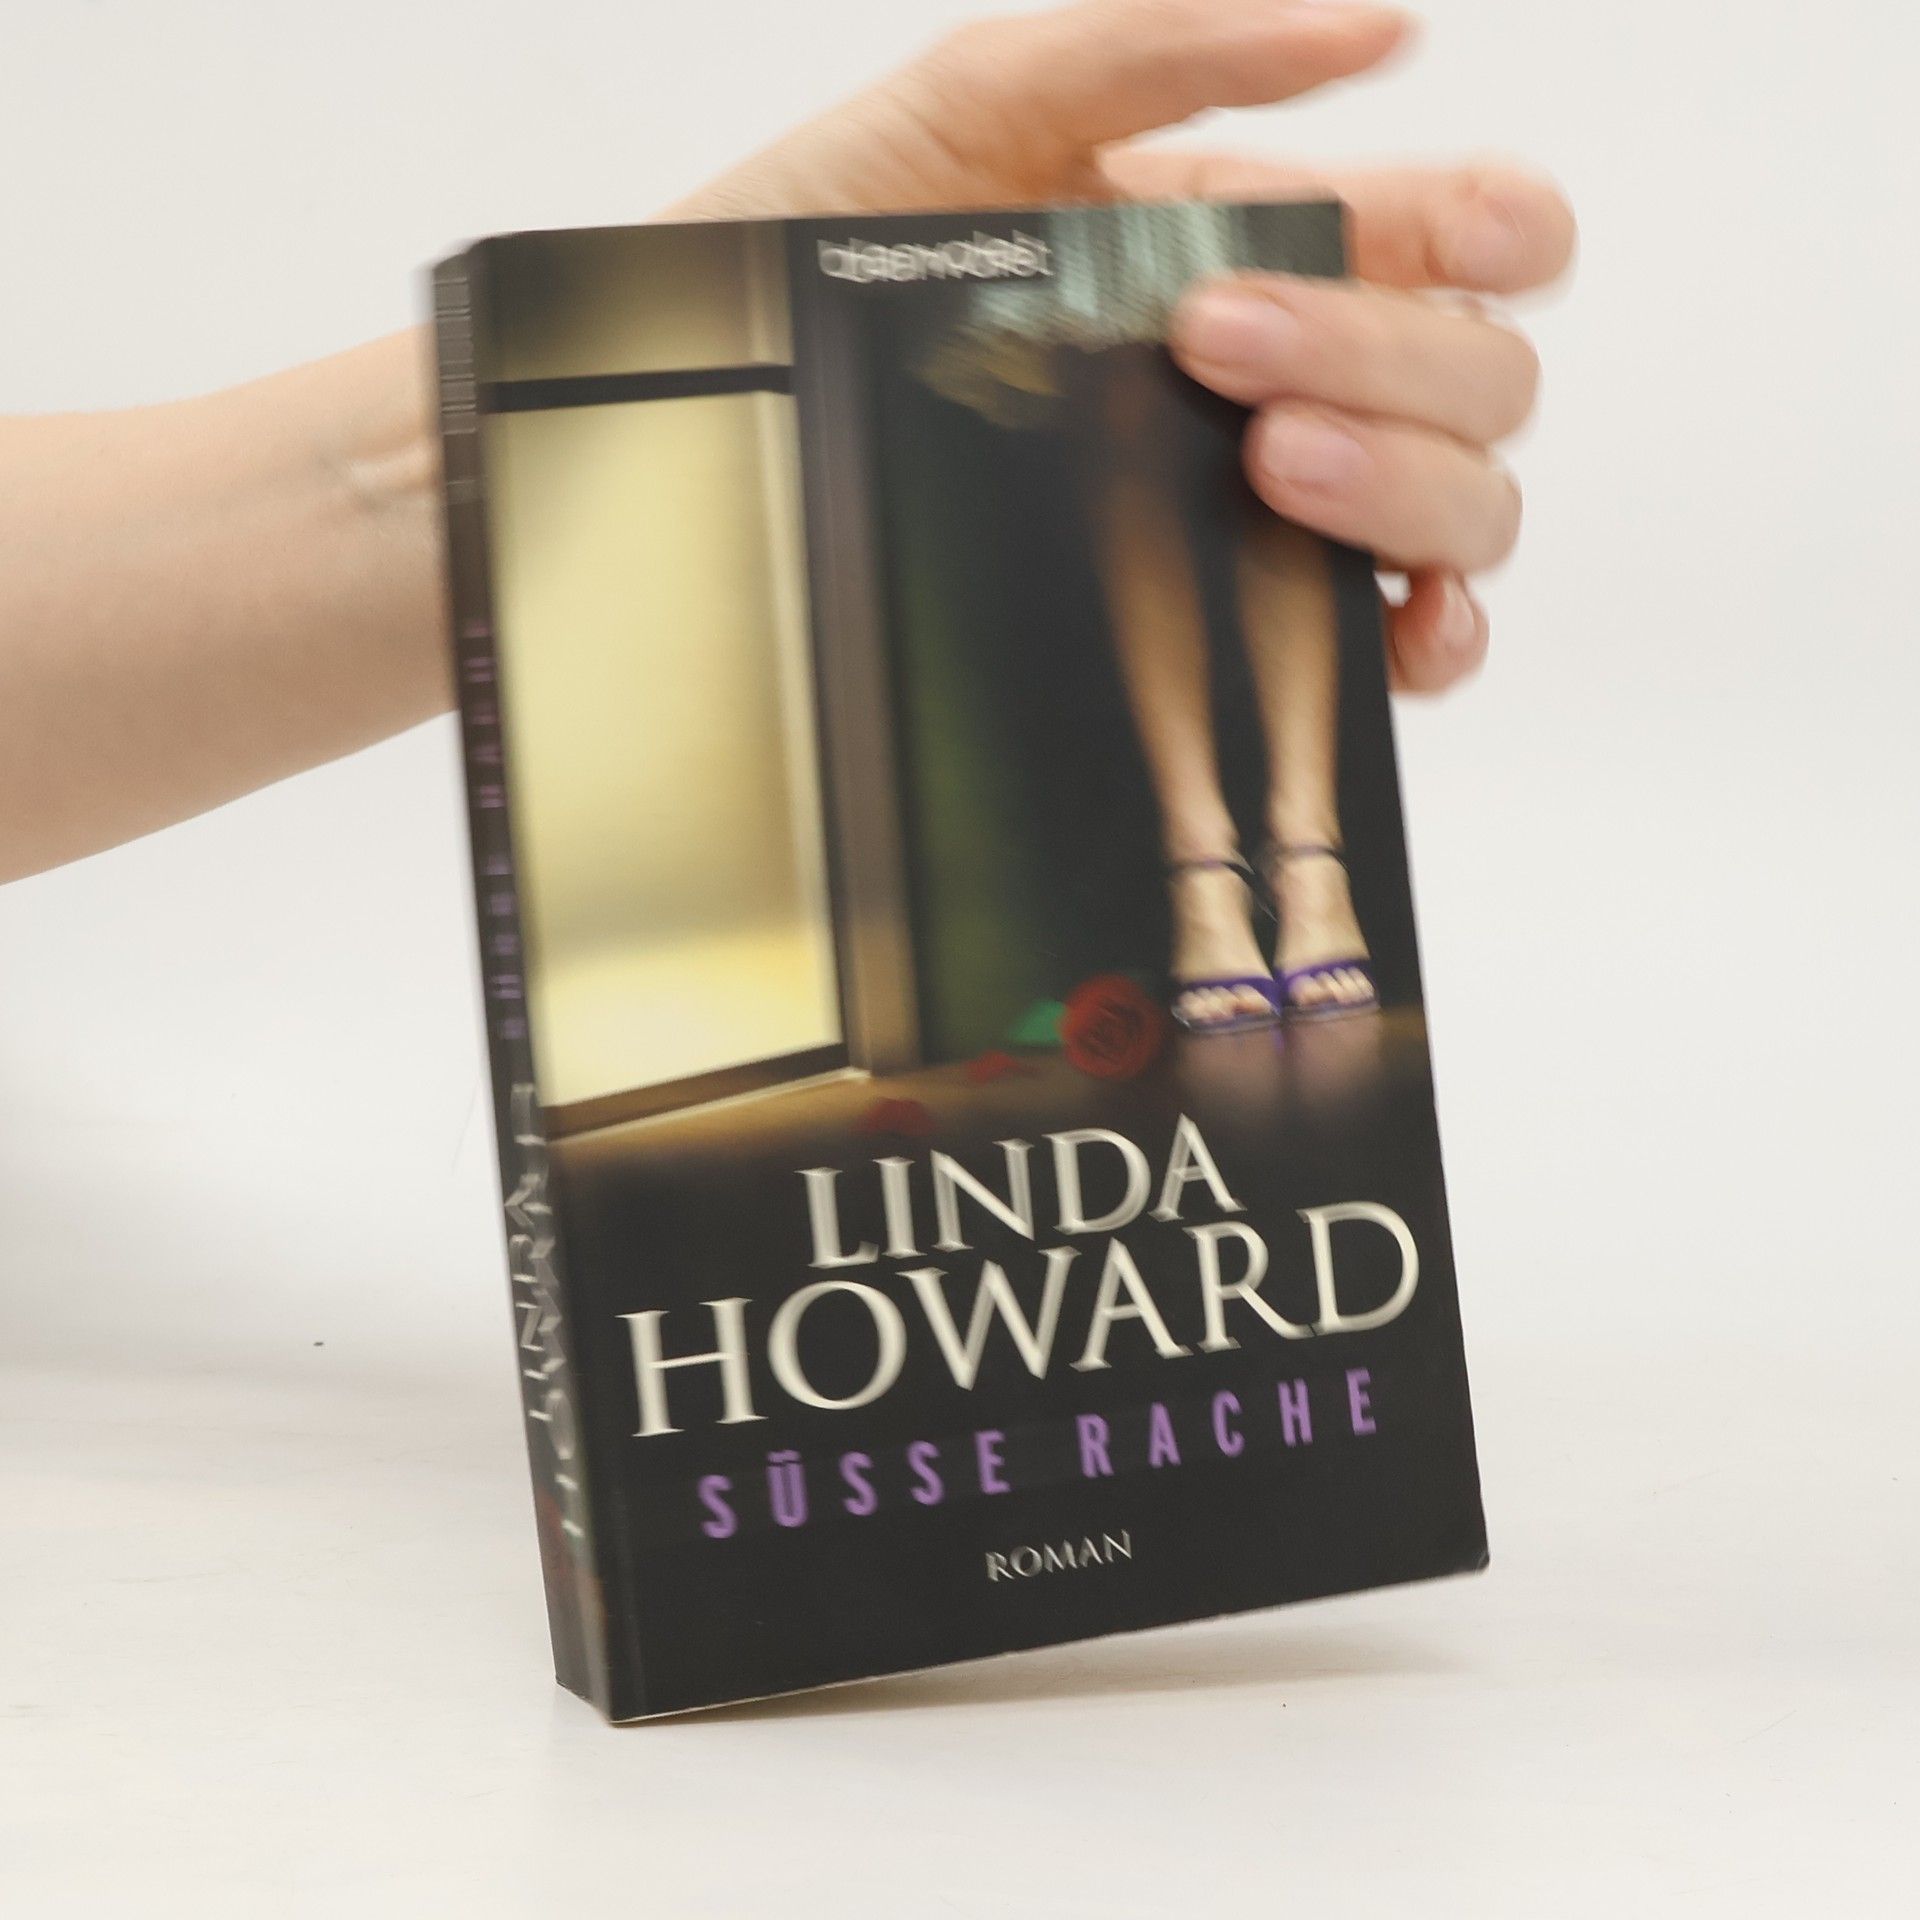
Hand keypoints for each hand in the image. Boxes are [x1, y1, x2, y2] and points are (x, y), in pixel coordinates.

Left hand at [670, 0, 1572, 693]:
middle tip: (1228, 348)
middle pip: (1477, 373)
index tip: (1445, 231)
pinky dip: (1430, 636)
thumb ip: (1162, 44)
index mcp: (1252, 235)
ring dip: (1407, 484)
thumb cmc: (818, 255)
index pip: (1463, 233)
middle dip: (1389, 351)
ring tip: (1268, 467)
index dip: (1499, 228)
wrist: (699, 408)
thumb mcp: (978, 108)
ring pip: (1460, 506)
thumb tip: (1376, 31)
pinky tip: (1385, 623)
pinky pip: (1395, 645)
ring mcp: (1264, 505)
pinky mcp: (1226, 627)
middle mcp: (1283, 370)